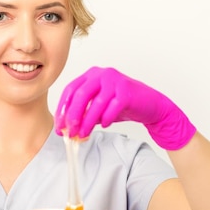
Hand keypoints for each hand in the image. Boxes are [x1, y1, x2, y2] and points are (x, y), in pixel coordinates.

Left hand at [54, 66, 195, 149]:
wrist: (150, 105)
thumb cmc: (122, 106)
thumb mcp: (98, 108)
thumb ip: (83, 113)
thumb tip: (66, 128)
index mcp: (91, 75)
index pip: (70, 90)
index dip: (62, 109)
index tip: (59, 126)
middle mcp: (102, 74)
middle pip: (80, 95)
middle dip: (72, 116)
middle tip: (69, 132)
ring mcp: (115, 81)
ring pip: (95, 103)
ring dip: (87, 122)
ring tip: (82, 135)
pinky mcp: (127, 91)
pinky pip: (112, 107)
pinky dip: (106, 118)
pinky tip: (104, 125)